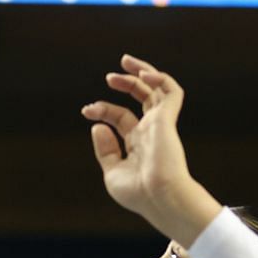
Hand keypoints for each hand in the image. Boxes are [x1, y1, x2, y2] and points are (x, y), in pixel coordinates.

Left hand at [82, 55, 221, 242]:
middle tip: (109, 77)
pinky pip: (171, 91)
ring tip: (125, 61)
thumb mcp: (112, 171)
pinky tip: (143, 73)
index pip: (121, 117)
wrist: (157, 196)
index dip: (103, 110)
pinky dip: (160, 78)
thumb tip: (97, 126)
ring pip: (158, 89)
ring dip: (142, 72)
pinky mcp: (167, 119)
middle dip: (126, 83)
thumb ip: (105, 149)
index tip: (87, 110)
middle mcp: (150, 130)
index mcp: (138, 143)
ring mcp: (160, 124)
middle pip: (142, 98)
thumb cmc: (137, 192)